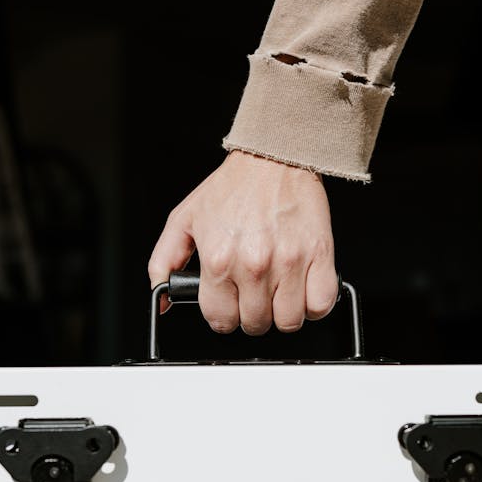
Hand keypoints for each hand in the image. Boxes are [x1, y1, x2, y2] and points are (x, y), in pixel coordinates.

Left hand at [148, 150, 338, 334]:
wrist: (272, 157)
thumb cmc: (232, 187)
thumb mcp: (184, 220)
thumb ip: (164, 263)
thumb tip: (162, 301)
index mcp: (218, 260)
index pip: (221, 320)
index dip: (225, 315)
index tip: (231, 304)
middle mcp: (253, 265)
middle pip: (256, 324)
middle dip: (253, 314)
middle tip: (254, 293)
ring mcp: (289, 262)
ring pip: (289, 321)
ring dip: (283, 313)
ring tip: (278, 291)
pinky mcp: (319, 255)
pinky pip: (320, 304)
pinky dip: (313, 304)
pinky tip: (301, 288)